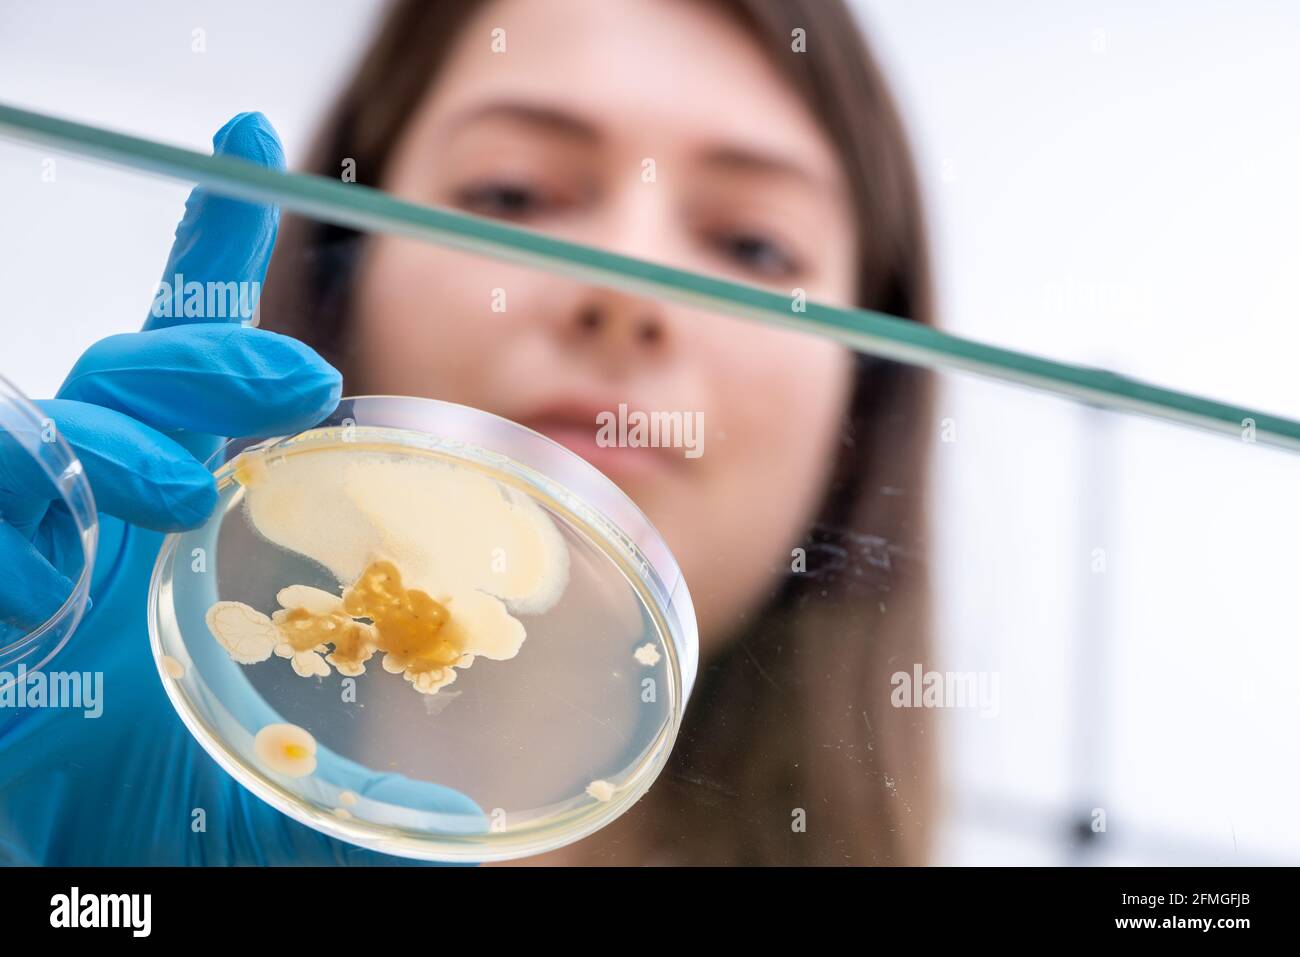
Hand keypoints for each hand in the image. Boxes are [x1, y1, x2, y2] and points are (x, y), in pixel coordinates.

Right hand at [0, 113, 482, 864]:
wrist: (50, 876)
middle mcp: (102, 507)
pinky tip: (64, 555)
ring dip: (118, 434)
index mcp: (186, 521)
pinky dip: (12, 501)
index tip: (248, 138)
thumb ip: (365, 783)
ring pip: (49, 414)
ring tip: (180, 492)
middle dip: (214, 361)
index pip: (196, 360)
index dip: (214, 248)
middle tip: (297, 389)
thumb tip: (463, 826)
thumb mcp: (283, 786)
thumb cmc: (161, 818)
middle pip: (139, 372)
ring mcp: (25, 536)